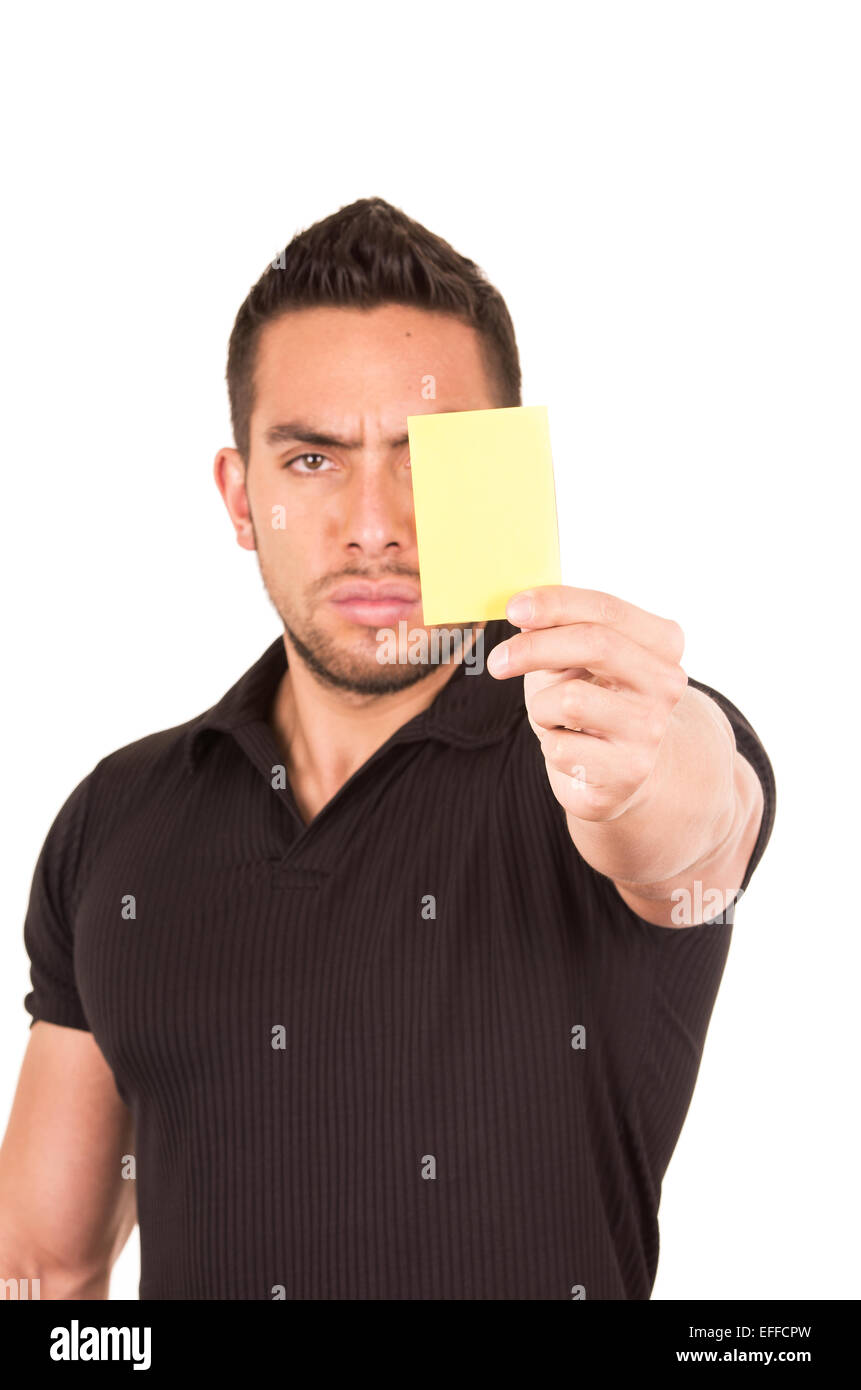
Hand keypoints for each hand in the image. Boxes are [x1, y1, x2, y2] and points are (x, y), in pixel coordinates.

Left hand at [486, 586, 687, 820]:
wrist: (619, 772)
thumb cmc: (592, 703)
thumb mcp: (575, 659)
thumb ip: (559, 629)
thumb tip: (524, 610)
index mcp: (662, 643)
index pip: (606, 610)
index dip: (555, 604)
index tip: (512, 608)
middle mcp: (666, 683)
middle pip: (595, 644)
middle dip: (535, 648)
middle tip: (497, 662)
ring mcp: (651, 730)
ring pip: (571, 700)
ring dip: (542, 708)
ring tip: (553, 718)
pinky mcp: (628, 772)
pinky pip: (560, 747)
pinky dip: (550, 745)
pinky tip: (570, 750)